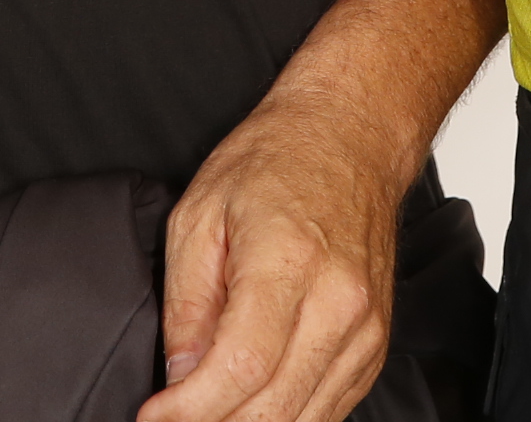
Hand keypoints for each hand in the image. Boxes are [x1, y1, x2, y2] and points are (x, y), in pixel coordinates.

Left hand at [143, 91, 400, 421]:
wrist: (350, 137)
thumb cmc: (277, 161)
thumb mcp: (199, 214)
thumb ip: (186, 303)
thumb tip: (179, 375)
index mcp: (290, 263)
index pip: (239, 368)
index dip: (190, 410)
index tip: (155, 418)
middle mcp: (339, 304)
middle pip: (273, 408)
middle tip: (173, 420)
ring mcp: (365, 330)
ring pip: (304, 420)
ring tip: (206, 411)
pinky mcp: (375, 346)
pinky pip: (328, 409)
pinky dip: (285, 417)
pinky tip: (251, 403)